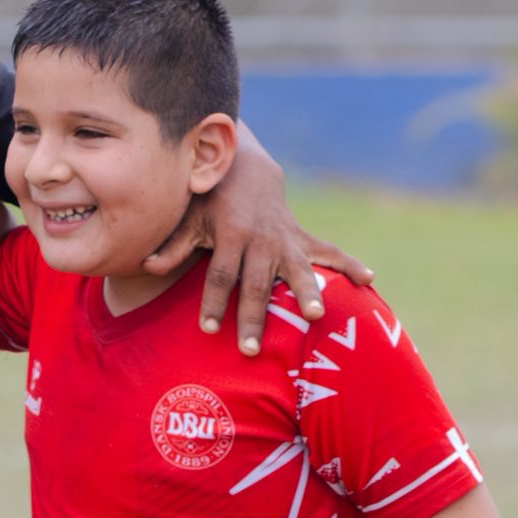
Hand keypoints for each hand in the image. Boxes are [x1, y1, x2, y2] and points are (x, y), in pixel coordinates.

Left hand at [143, 129, 371, 352]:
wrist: (246, 169)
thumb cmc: (210, 199)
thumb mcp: (188, 217)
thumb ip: (172, 245)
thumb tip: (146, 266)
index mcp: (231, 235)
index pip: (220, 275)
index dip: (212, 302)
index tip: (207, 330)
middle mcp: (261, 240)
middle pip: (256, 285)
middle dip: (253, 317)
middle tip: (250, 349)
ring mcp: (286, 240)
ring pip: (299, 271)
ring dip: (308, 293)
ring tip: (317, 315)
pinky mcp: (303, 239)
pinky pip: (330, 252)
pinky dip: (350, 264)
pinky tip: (370, 280)